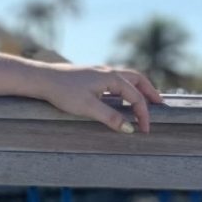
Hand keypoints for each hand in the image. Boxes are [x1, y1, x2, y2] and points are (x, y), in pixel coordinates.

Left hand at [33, 60, 162, 134]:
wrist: (42, 78)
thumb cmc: (63, 92)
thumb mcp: (88, 107)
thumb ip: (110, 117)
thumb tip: (129, 129)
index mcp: (112, 78)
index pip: (136, 97)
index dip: (143, 114)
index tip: (145, 130)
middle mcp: (109, 71)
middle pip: (138, 80)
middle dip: (150, 93)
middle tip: (159, 106)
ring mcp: (100, 71)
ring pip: (127, 78)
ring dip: (138, 89)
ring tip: (144, 101)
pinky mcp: (91, 75)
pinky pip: (116, 80)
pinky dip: (126, 87)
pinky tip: (121, 96)